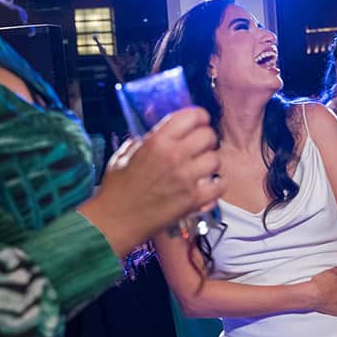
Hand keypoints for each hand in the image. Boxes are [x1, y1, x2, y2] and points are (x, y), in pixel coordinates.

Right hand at [78, 107, 222, 255]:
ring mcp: (186, 178)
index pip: (192, 116)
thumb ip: (147, 140)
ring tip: (202, 168)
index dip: (199, 117)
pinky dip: (218, 185)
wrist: (116, 220)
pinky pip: (220, 185)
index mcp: (157, 141)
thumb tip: (162, 133)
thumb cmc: (117, 189)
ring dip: (210, 162)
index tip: (199, 122)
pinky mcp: (193, 199)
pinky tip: (209, 185)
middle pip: (208, 135)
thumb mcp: (125, 153)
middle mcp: (174, 156)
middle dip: (206, 139)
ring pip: (216, 159)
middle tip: (200, 147)